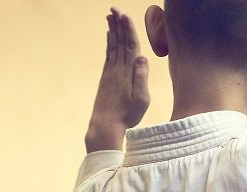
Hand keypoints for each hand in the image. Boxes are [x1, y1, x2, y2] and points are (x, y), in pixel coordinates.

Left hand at [85, 8, 150, 152]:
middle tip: (115, 8)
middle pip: (119, 42)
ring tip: (111, 15)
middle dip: (119, 24)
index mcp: (128, 73)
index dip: (128, 29)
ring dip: (113, 30)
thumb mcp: (141, 100)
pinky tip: (110, 35)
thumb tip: (142, 57)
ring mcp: (110, 73)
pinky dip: (109, 43)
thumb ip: (141, 78)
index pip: (130, 46)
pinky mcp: (106, 78)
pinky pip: (108, 55)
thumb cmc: (126, 115)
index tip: (125, 15)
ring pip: (113, 46)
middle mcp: (117, 69)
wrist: (105, 126)